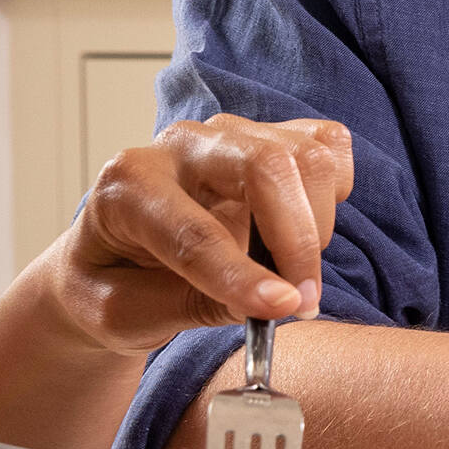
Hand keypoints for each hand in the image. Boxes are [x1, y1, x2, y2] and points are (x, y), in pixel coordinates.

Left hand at [55, 114, 354, 351]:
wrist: (116, 257)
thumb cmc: (115, 286)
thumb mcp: (127, 315)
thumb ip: (194, 305)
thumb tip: (272, 302)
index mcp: (128, 185)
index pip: (195, 230)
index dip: (242, 273)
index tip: (285, 307)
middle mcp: (180, 145)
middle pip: (263, 165)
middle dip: (296, 239)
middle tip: (304, 301)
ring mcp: (229, 134)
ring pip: (305, 156)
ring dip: (317, 224)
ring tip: (294, 274)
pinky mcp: (268, 135)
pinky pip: (327, 144)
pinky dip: (333, 188)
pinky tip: (306, 226)